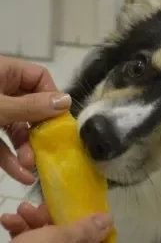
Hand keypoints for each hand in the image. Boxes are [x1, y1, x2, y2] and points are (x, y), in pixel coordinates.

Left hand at [0, 56, 70, 183]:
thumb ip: (30, 105)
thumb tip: (66, 101)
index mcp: (6, 73)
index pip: (40, 79)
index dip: (53, 97)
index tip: (59, 119)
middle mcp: (4, 91)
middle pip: (33, 108)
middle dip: (39, 132)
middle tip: (47, 148)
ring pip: (18, 129)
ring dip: (26, 149)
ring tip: (32, 166)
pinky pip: (2, 142)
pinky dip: (11, 158)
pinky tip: (21, 174)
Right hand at [1, 202, 112, 242]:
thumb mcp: (61, 240)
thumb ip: (85, 230)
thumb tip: (109, 220)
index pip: (90, 239)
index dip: (86, 222)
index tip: (79, 206)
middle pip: (62, 234)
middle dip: (48, 216)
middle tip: (39, 206)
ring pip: (42, 234)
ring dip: (30, 218)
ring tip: (22, 210)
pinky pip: (26, 240)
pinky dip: (18, 227)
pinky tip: (8, 220)